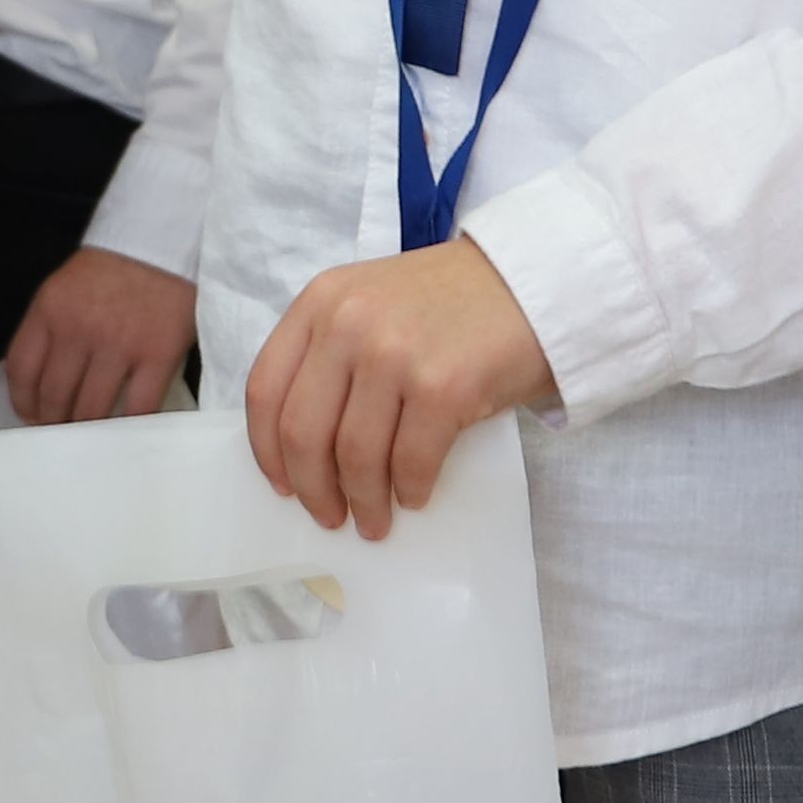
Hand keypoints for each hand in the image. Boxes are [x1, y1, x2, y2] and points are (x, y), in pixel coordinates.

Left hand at [4, 245, 196, 424]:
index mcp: (49, 310)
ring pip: (91, 408)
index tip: (31, 416)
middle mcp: (79, 330)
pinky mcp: (159, 355)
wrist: (167, 241)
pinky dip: (130, 425)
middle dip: (54, 421)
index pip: (21, 370)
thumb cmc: (115, 268)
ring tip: (91, 433)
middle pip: (54, 396)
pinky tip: (127, 428)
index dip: (23, 402)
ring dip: (87, 428)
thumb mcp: (65, 288)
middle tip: (62, 431)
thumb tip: (42, 382)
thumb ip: (50, 329)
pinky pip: (139, 407)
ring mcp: (120, 345)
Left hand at [243, 237, 553, 538]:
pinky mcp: (442, 386)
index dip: (267, 450)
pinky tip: (415, 496)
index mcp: (321, 301)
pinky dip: (411, 490)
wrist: (536, 281)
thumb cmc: (456, 302)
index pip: (266, 390)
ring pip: (355, 456)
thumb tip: (307, 447)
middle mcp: (348, 323)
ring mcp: (394, 354)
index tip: (284, 484)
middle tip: (330, 516)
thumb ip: (333, 352)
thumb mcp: (374, 303)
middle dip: (314, 489)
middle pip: (303, 432)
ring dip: (364, 501)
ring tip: (374, 520)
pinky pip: (411, 462)